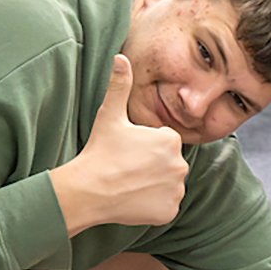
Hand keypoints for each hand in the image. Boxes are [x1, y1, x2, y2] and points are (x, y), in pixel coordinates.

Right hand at [51, 54, 187, 230]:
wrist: (90, 190)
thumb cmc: (100, 150)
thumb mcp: (110, 114)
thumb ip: (119, 85)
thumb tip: (121, 57)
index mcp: (171, 140)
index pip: (163, 143)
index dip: (144, 148)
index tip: (127, 152)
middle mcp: (181, 164)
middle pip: (168, 164)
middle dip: (152, 167)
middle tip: (126, 169)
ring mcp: (176, 190)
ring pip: (168, 186)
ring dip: (154, 186)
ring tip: (129, 183)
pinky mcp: (169, 212)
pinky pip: (164, 206)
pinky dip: (153, 206)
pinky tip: (133, 199)